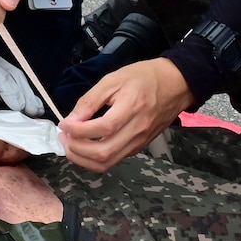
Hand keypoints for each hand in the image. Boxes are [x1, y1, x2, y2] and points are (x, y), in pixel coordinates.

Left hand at [59, 58, 190, 172]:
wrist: (176, 84)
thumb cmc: (144, 77)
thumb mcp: (113, 79)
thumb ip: (91, 100)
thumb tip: (71, 118)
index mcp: (131, 108)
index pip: (102, 128)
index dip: (78, 130)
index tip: (64, 123)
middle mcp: (137, 130)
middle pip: (103, 153)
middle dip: (76, 149)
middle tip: (64, 136)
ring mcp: (139, 142)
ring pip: (107, 163)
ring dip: (83, 159)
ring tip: (70, 144)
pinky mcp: (139, 147)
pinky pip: (114, 160)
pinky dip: (94, 159)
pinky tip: (85, 146)